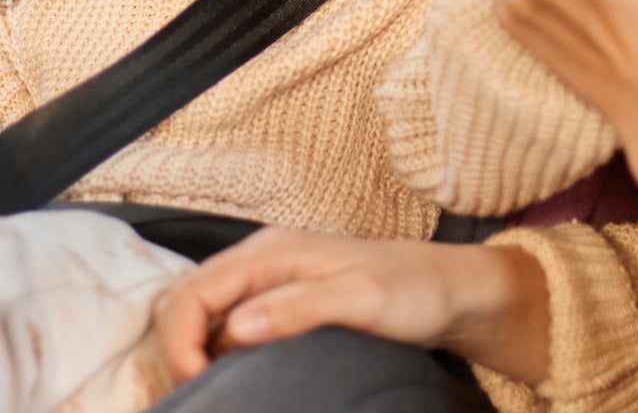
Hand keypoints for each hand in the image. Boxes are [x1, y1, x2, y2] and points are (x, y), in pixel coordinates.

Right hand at [154, 227, 551, 385]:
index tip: (199, 384)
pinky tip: (235, 377)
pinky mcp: (284, 301)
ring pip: (204, 313)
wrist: (450, 290)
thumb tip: (235, 328)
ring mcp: (272, 280)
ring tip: (214, 391)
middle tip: (201, 395)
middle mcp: (263, 260)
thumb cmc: (414, 289)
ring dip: (195, 351)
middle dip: (177, 347)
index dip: (181, 341)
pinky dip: (218, 351)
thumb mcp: (363, 299)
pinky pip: (230, 324)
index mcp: (273, 251)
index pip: (195, 291)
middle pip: (187, 299)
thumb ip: (300, 307)